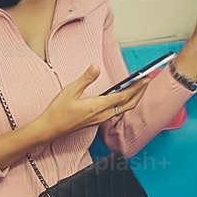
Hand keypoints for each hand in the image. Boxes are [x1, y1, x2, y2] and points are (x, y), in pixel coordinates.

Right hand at [22, 67, 144, 144]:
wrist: (50, 129)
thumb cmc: (58, 112)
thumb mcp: (70, 91)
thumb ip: (85, 79)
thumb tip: (95, 67)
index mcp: (98, 106)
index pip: (123, 96)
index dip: (137, 87)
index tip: (145, 78)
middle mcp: (102, 115)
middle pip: (129, 104)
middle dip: (140, 92)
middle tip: (147, 80)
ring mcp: (100, 119)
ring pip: (124, 109)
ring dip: (133, 98)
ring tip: (139, 87)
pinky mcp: (97, 120)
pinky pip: (117, 112)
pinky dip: (124, 103)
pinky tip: (123, 96)